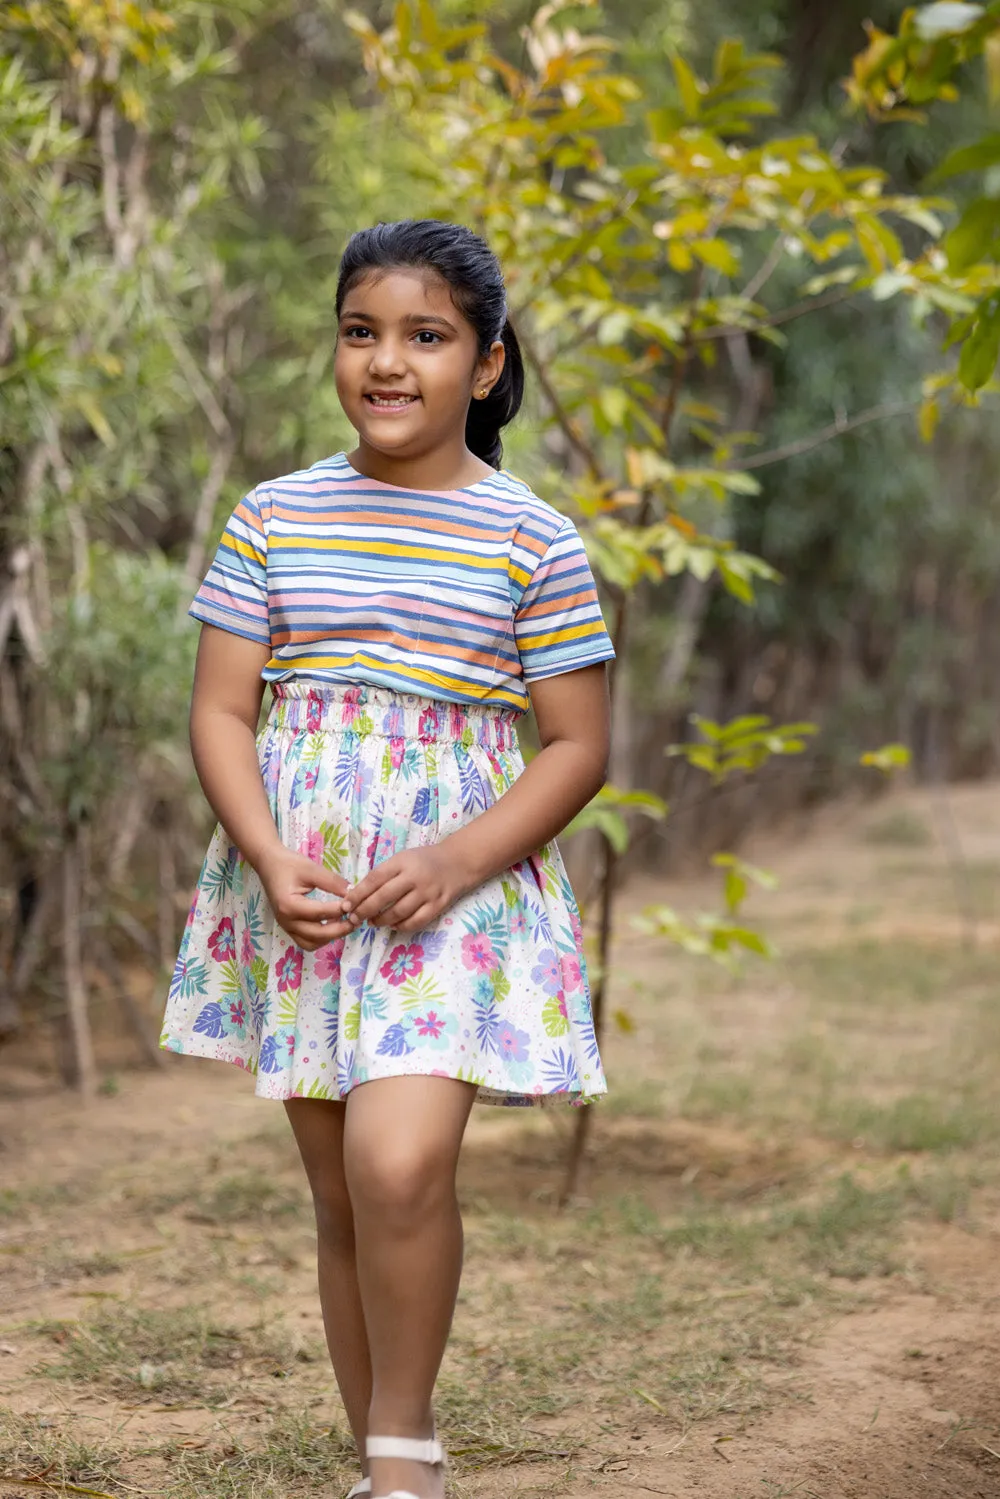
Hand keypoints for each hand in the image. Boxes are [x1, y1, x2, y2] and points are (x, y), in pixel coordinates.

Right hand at [256, 846, 353, 950]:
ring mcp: (286, 927)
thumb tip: (353, 893)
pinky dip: (321, 938)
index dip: (340, 911)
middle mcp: (286, 921)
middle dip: (339, 929)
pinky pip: (306, 941)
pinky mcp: (289, 928)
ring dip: (330, 937)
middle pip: (317, 935)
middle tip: (356, 919)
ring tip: (345, 923)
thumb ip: (332, 882)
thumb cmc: (288, 864)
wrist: (269, 864)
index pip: (320, 914)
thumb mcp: (311, 869)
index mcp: (289, 905)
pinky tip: (332, 925)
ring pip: (312, 943)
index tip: (355, 905)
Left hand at [343, 844, 471, 934]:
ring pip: (398, 913)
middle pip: (383, 898)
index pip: (374, 879)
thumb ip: (384, 874)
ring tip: (372, 922)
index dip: (357, 894)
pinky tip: (393, 925)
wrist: (459, 862)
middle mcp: (414, 877)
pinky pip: (416, 922)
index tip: (346, 905)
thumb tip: (358, 895)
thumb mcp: (403, 858)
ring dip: (381, 920)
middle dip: (364, 911)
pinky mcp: (438, 905)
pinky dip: (401, 926)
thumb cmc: (425, 860)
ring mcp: (427, 892)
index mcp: (402, 862)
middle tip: (354, 918)